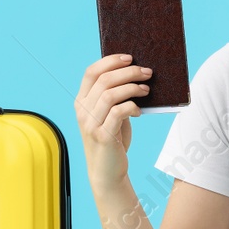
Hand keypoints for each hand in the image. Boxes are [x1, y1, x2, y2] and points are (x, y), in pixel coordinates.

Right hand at [75, 53, 151, 189]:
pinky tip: (139, 111)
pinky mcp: (102, 136)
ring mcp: (90, 123)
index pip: (91, 72)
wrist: (107, 171)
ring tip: (146, 89)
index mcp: (82, 101)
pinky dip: (131, 107)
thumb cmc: (113, 139)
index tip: (130, 58)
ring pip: (110, 94)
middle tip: (147, 72)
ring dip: (132, 88)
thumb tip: (134, 73)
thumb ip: (113, 97)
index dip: (110, 61)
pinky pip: (118, 112)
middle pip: (104, 80)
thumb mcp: (109, 115)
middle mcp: (82, 111)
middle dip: (129, 72)